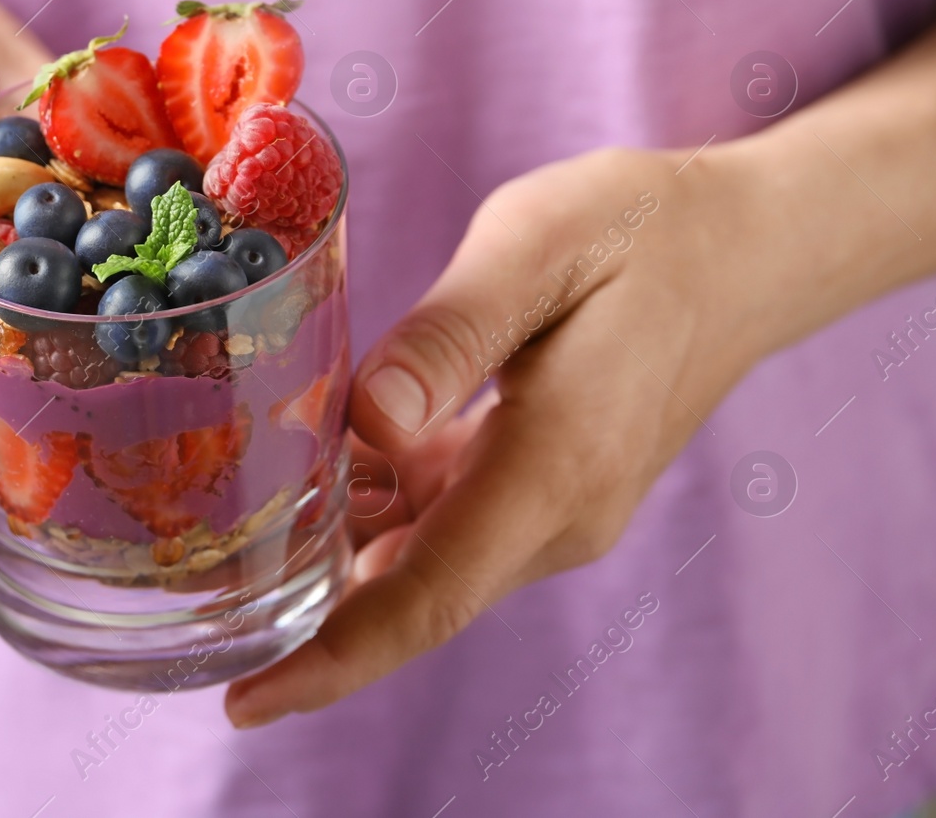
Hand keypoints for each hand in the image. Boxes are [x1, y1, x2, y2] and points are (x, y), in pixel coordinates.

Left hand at [226, 144, 783, 724]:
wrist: (742, 250)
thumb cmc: (640, 233)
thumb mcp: (536, 247)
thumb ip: (448, 337)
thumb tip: (366, 420)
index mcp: (553, 468)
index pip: (428, 598)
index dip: (331, 658)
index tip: (246, 703)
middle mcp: (555, 514)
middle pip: (411, 595)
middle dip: (302, 613)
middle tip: (193, 593)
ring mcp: (553, 508)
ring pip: (421, 559)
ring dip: (331, 552)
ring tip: (227, 526)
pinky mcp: (542, 483)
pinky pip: (444, 520)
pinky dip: (373, 508)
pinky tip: (316, 461)